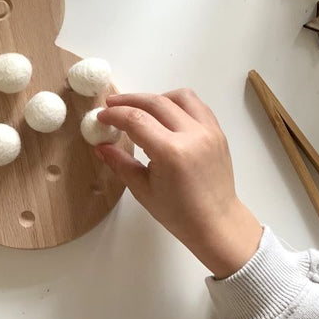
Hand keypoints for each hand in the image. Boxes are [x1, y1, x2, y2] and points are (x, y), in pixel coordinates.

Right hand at [97, 90, 261, 277]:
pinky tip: (165, 115)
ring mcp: (209, 131)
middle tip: (111, 104)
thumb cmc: (177, 213)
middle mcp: (192, 135)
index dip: (114, 114)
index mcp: (171, 152)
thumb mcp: (142, 190)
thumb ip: (120, 163)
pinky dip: (178, 104)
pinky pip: (197, 106)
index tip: (101, 117)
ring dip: (156, 97)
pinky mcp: (218, 132)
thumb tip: (100, 146)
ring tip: (141, 109)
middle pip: (155, 102)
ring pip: (180, 96)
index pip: (136, 120)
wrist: (216, 222)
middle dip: (129, 100)